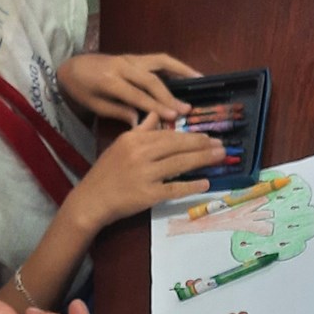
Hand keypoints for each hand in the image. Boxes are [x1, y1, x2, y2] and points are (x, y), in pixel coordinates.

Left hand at [57, 52, 201, 125]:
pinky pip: (158, 59)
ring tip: (199, 81)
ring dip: (181, 71)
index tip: (173, 117)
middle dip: (170, 95)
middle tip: (186, 110)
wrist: (71, 66)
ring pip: (160, 63)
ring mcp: (130, 58)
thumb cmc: (81, 90)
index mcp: (110, 80)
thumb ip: (119, 111)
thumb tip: (141, 121)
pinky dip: (176, 65)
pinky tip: (190, 73)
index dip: (155, 105)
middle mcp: (123, 65)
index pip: (137, 94)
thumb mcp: (95, 106)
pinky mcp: (135, 57)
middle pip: (151, 80)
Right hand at [68, 114, 221, 229]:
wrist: (92, 199)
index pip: (168, 134)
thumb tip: (157, 115)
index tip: (207, 136)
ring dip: (202, 160)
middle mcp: (140, 153)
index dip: (191, 135)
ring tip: (220, 157)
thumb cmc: (107, 173)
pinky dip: (191, 186)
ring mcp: (145, 174)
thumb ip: (142, 130)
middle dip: (202, 144)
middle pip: (177, 146)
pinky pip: (175, 189)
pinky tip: (206, 183)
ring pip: (179, 164)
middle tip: (221, 144)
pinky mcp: (148, 194)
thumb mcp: (121, 145)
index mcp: (135, 138)